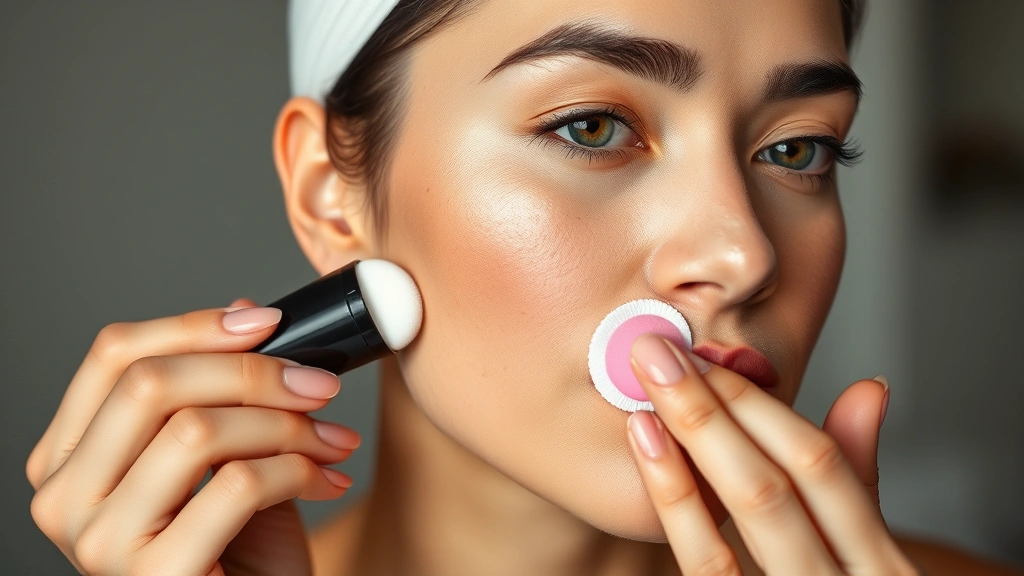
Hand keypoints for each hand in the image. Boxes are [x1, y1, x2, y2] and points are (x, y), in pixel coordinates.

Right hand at [27, 299, 357, 575]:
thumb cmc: (240, 551)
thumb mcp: (223, 459)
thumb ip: (221, 397)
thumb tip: (250, 314)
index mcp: (71, 458)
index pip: (112, 356)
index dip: (195, 325)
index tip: (269, 322)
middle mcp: (64, 499)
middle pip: (151, 383)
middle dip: (253, 372)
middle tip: (317, 383)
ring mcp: (99, 544)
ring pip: (195, 430)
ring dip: (285, 424)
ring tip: (330, 438)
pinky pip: (236, 486)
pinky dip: (298, 470)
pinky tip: (327, 479)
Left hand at [625, 334, 918, 574]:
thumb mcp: (871, 556)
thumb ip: (862, 482)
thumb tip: (868, 388)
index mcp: (879, 566)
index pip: (823, 470)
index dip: (761, 407)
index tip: (709, 357)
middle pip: (773, 490)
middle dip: (711, 413)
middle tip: (655, 354)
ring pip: (737, 529)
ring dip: (687, 453)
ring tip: (643, 398)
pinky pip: (705, 571)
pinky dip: (675, 509)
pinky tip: (648, 458)